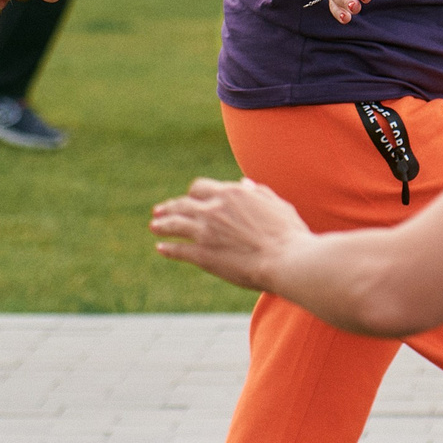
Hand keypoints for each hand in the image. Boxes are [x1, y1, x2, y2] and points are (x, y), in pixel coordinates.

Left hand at [151, 177, 309, 290]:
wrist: (286, 260)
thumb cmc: (288, 233)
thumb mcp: (275, 204)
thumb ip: (257, 192)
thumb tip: (244, 182)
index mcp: (231, 193)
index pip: (201, 187)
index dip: (193, 194)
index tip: (190, 199)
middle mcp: (214, 209)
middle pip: (182, 203)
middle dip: (170, 206)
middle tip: (160, 211)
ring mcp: (205, 232)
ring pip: (174, 224)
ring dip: (162, 224)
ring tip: (154, 225)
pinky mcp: (202, 255)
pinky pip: (178, 249)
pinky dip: (168, 248)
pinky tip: (161, 248)